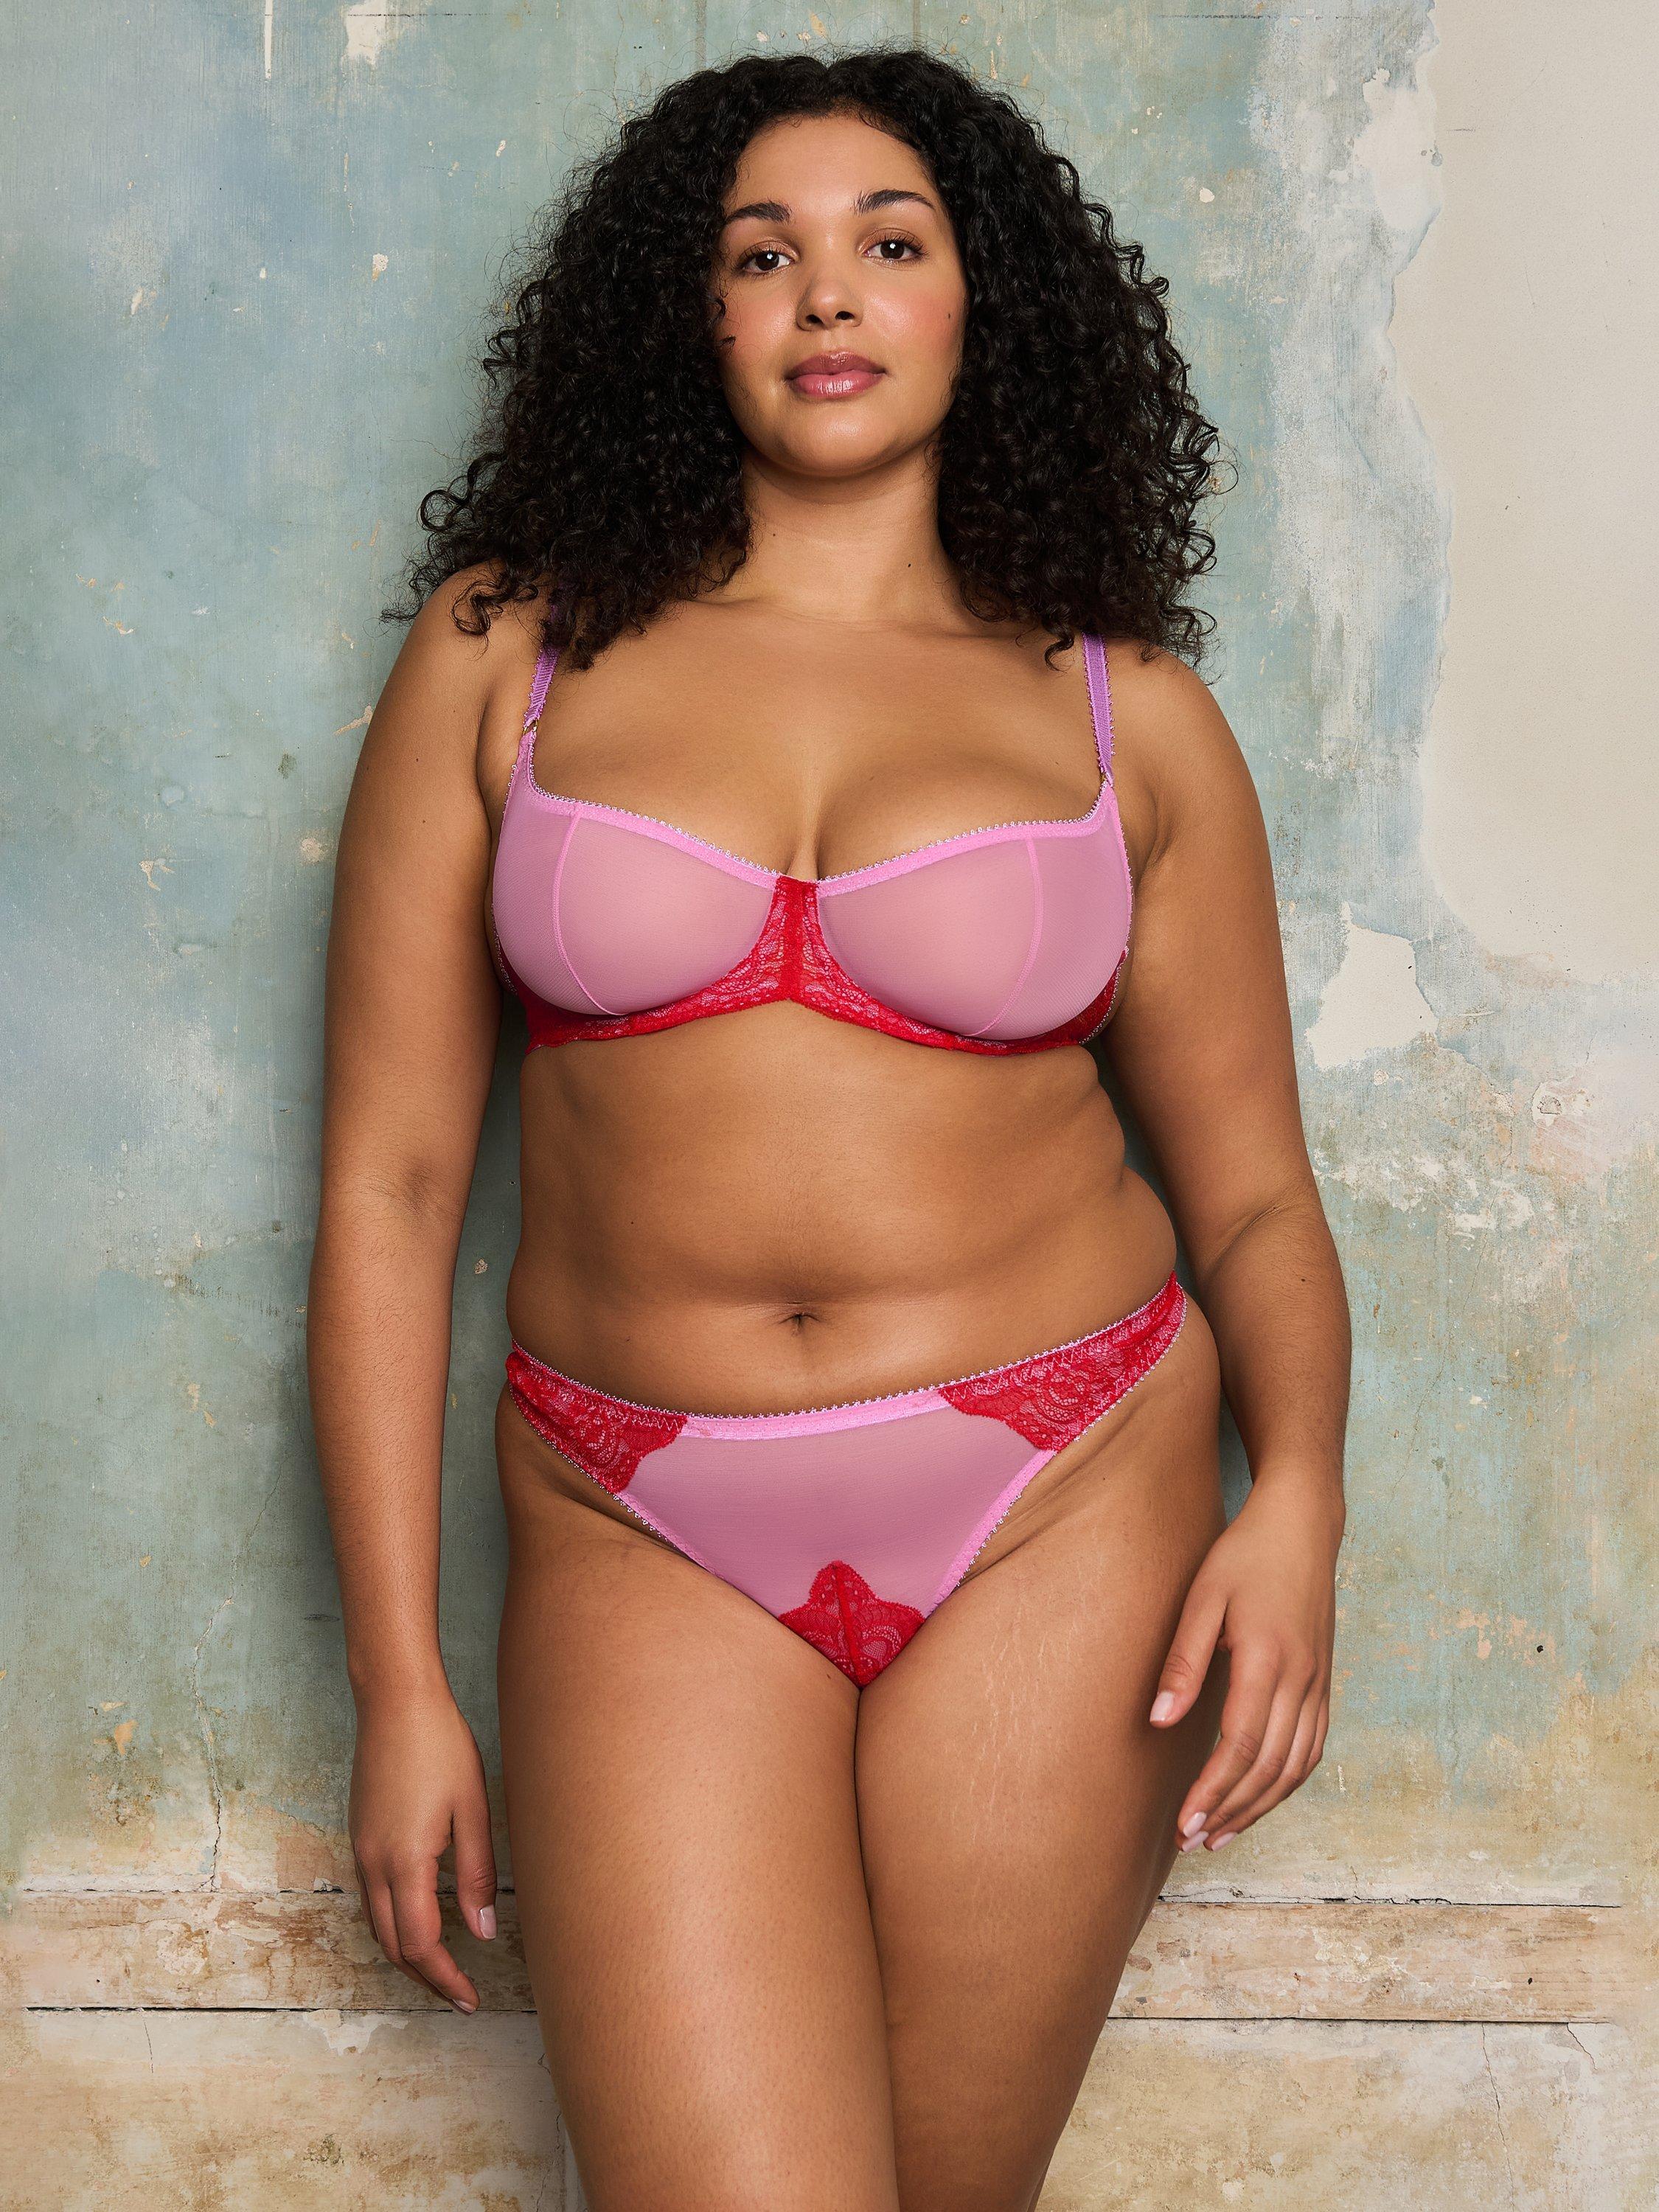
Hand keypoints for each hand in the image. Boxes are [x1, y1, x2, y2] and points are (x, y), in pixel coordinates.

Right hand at [349, 1682, 498, 2011]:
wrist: (395, 1701)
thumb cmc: (440, 1746)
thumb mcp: (471, 1808)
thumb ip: (477, 1874)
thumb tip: (484, 1932)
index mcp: (403, 1861)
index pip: (420, 1944)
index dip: (445, 1979)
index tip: (470, 2000)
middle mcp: (373, 1864)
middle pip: (392, 1945)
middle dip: (425, 1978)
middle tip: (459, 1995)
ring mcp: (360, 1850)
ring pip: (378, 1925)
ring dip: (407, 1954)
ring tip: (443, 1969)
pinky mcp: (359, 1836)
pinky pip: (372, 1899)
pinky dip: (394, 1924)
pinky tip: (420, 1920)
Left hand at [1148, 1476, 1340, 1851]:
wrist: (1303, 1525)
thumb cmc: (1244, 1555)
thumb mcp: (1202, 1597)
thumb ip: (1183, 1660)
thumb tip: (1160, 1721)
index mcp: (1267, 1660)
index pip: (1241, 1745)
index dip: (1213, 1791)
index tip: (1184, 1824)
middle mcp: (1301, 1680)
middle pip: (1269, 1767)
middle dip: (1230, 1811)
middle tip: (1192, 1841)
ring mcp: (1319, 1684)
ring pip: (1295, 1766)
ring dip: (1259, 1806)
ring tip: (1220, 1834)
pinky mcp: (1324, 1683)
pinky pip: (1312, 1748)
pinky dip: (1286, 1782)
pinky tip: (1261, 1797)